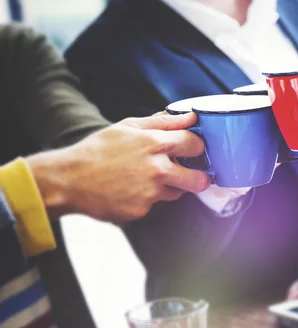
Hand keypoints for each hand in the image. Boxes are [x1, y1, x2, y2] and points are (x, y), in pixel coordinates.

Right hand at [28, 113, 211, 222]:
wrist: (69, 180)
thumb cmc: (98, 150)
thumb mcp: (129, 126)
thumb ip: (164, 122)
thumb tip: (191, 116)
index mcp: (155, 144)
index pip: (195, 145)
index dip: (198, 147)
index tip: (194, 149)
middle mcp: (157, 170)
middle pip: (198, 179)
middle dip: (199, 177)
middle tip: (191, 174)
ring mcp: (150, 193)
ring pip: (177, 192)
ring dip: (170, 186)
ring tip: (146, 178)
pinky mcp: (141, 210)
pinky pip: (154, 204)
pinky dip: (147, 198)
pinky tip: (130, 190)